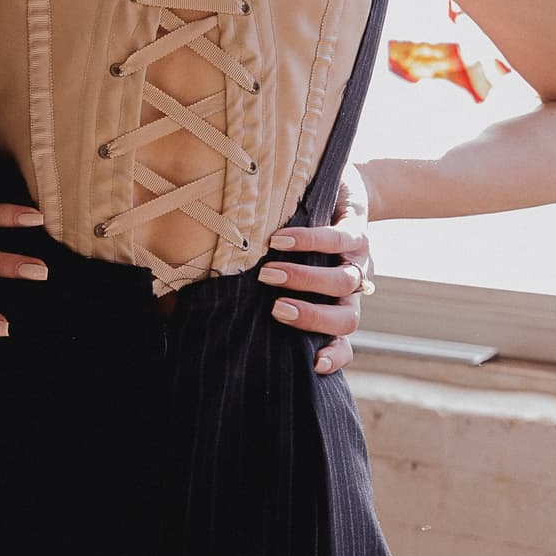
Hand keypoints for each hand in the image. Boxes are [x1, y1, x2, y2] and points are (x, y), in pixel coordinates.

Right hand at [259, 159, 377, 376]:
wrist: (346, 191)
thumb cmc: (303, 241)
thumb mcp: (287, 269)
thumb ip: (259, 293)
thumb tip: (196, 311)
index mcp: (337, 306)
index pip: (344, 341)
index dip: (335, 355)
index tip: (314, 364)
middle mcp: (352, 290)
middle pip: (346, 319)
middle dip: (311, 318)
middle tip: (276, 309)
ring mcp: (359, 259)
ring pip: (343, 282)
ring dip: (305, 280)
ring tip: (269, 273)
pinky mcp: (358, 229)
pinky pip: (339, 239)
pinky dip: (308, 241)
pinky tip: (279, 241)